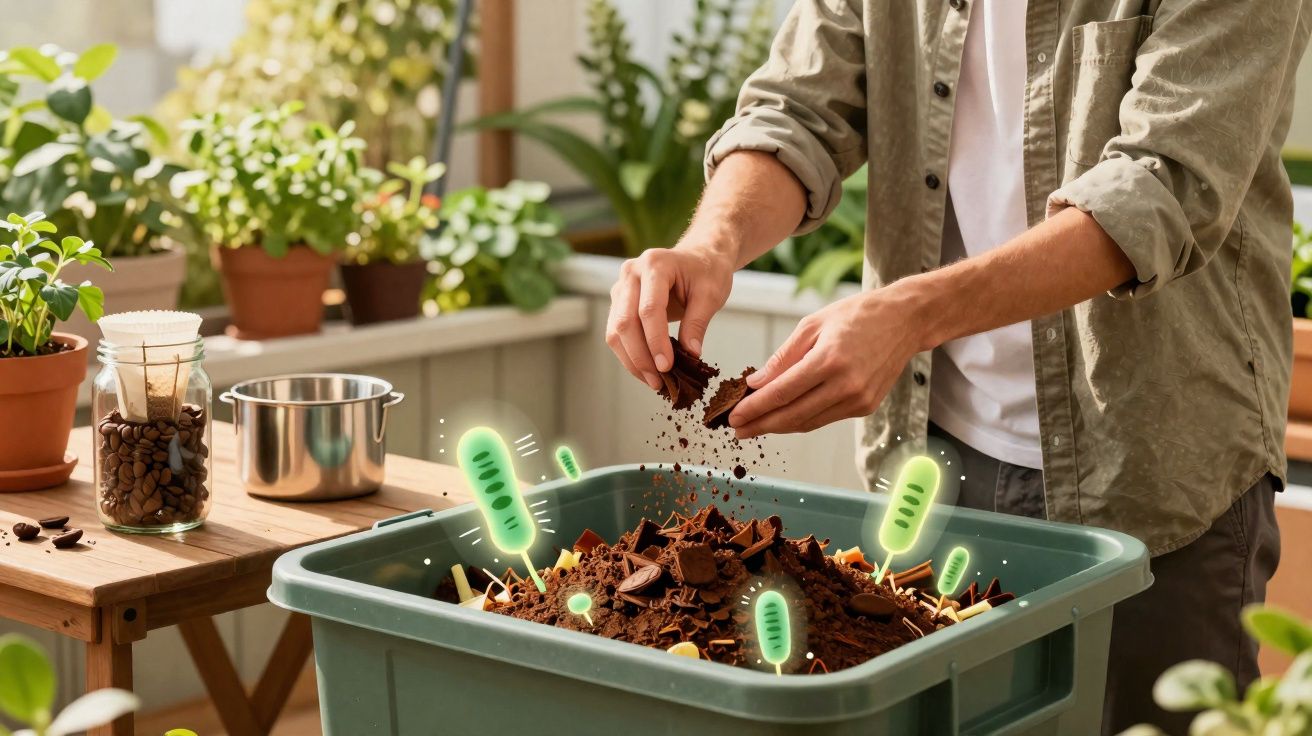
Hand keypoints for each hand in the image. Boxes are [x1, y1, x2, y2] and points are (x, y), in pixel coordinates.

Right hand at [606, 244, 734, 388]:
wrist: (698, 257)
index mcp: (655, 264)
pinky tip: (646, 371)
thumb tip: (690, 355)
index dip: (656, 341)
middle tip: (659, 382)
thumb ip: (698, 323)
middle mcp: (631, 273)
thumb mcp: (710, 295)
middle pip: (625, 322)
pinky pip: (617, 333)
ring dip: (632, 360)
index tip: (667, 367)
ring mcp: (621, 287)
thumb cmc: (707, 272)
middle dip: (641, 356)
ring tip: (654, 381)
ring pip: (616, 331)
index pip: (649, 309)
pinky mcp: (619, 302)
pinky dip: (630, 355)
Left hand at [729, 284, 927, 436]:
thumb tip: (755, 384)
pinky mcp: (866, 407)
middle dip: (760, 425)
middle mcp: (845, 384)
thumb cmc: (857, 315)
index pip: (782, 393)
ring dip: (779, 427)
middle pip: (793, 415)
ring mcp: (858, 399)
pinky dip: (802, 419)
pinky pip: (825, 418)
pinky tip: (784, 417)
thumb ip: (783, 357)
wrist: (905, 320)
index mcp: (829, 359)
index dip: (754, 408)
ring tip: (754, 426)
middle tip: (736, 430)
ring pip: (808, 422)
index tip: (733, 417)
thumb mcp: (813, 324)